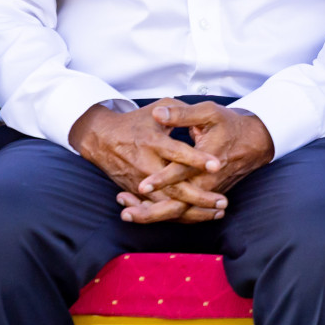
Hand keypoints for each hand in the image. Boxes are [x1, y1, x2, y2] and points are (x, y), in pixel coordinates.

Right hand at [70, 100, 226, 222]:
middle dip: (199, 197)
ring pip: (167, 203)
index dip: (197, 159)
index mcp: (153, 142)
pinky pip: (157, 209)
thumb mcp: (157, 108)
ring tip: (217, 213)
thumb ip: (180, 111)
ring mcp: (139, 182)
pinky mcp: (135, 193)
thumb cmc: (136, 122)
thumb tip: (201, 113)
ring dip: (192, 211)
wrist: (102, 138)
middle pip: (173, 187)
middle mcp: (146, 165)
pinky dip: (177, 215)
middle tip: (222, 202)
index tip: (217, 164)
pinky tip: (198, 216)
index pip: (177, 153)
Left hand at [116, 104, 275, 224]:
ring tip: (127, 214)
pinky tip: (140, 210)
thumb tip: (159, 113)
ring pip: (178, 212)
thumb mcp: (210, 113)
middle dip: (150, 211)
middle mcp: (207, 182)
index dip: (162, 179)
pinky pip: (182, 212)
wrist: (255, 142)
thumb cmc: (230, 125)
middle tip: (126, 211)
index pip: (182, 173)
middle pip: (178, 204)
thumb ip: (183, 114)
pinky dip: (161, 214)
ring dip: (152, 215)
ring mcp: (206, 192)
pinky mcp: (205, 197)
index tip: (142, 184)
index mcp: (207, 161)